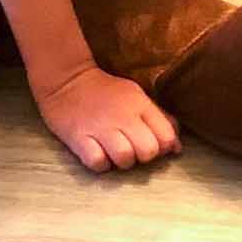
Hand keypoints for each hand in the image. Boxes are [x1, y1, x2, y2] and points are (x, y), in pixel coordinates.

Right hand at [30, 62, 180, 171]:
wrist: (64, 78)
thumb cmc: (104, 91)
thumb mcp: (135, 96)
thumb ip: (159, 119)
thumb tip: (176, 148)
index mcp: (138, 104)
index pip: (167, 137)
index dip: (163, 147)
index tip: (151, 144)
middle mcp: (122, 115)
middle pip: (148, 151)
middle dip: (142, 156)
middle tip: (130, 148)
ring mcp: (99, 126)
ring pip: (125, 158)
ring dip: (121, 161)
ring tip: (112, 152)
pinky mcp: (77, 136)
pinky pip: (97, 162)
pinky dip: (99, 163)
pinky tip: (96, 153)